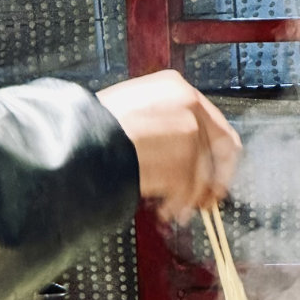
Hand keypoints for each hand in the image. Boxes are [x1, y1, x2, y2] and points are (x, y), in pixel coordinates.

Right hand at [98, 70, 241, 222]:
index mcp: (175, 88)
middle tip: (205, 202)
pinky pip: (188, 191)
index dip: (217, 158)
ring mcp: (187, 133)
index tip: (214, 178)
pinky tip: (164, 211)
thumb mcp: (134, 112)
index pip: (215, 125)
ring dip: (187, 199)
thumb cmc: (95, 130)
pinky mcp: (182, 159)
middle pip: (218, 152)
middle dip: (211, 183)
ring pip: (201, 176)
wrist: (81, 142)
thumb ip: (165, 126)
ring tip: (171, 211)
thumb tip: (183, 155)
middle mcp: (187, 106)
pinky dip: (177, 206)